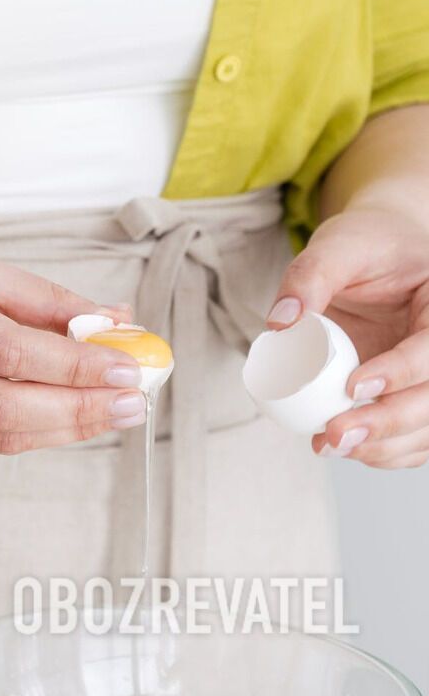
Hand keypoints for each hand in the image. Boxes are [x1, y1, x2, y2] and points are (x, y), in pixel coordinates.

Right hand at [0, 252, 148, 454]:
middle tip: (133, 402)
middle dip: (79, 407)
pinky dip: (32, 432)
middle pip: (4, 403)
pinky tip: (65, 419)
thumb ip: (41, 300)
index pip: (8, 349)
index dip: (73, 364)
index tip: (127, 367)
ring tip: (114, 413)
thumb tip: (117, 323)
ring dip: (65, 427)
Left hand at [269, 204, 428, 467]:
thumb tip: (280, 322)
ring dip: (387, 446)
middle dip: (389, 421)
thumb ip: (309, 277)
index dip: (400, 372)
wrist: (380, 252)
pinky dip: (388, 451)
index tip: (354, 387)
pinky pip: (417, 435)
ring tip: (332, 445)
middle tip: (335, 434)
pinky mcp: (417, 392)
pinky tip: (350, 450)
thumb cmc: (366, 245)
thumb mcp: (338, 246)